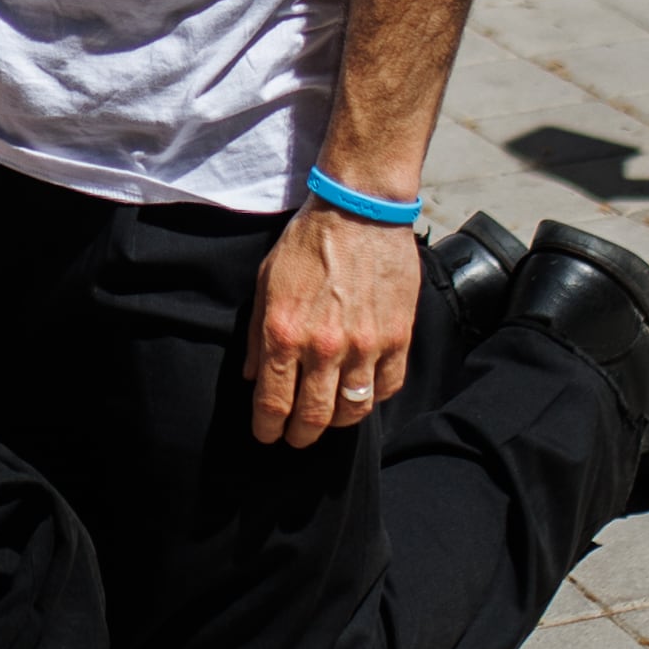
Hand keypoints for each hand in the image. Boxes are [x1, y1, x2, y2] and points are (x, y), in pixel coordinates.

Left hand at [247, 201, 422, 448]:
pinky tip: (361, 393)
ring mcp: (365, 345)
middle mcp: (324, 346)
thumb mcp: (265, 282)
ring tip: (327, 419)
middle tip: (295, 438)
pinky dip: (372, 399)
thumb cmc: (307, 242)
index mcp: (284, 332)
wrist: (359, 210)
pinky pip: (386, 388)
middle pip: (312, 416)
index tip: (267, 436)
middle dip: (299, 436)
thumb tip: (251, 376)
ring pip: (351, 411)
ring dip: (335, 422)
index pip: (273, 402)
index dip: (267, 428)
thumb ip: (255, 334)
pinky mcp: (397, 338)